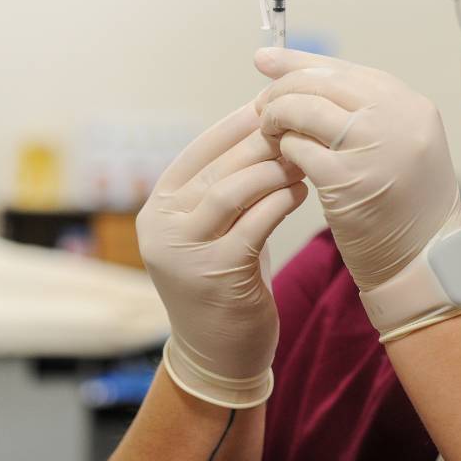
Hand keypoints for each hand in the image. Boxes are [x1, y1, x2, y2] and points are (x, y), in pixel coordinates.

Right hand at [136, 101, 306, 406]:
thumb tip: (262, 128)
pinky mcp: (214, 274)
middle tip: (299, 127)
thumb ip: (225, 186)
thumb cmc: (226, 280)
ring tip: (303, 159)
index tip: (272, 105)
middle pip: (216, 167)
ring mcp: (183, 251)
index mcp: (158, 206)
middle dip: (261, 142)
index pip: (197, 150)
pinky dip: (280, 202)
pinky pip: (253, 224)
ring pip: (231, 189)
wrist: (218, 354)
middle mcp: (162, 226)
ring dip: (272, 169)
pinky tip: (301, 192)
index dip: (235, 125)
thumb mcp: (214, 229)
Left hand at [253, 47, 460, 291]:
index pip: (344, 69)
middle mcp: (396, 117)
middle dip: (281, 90)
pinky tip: (284, 160)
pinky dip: (284, 150)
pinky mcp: (346, 179)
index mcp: (410, 104)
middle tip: (261, 106)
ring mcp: (372, 147)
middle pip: (320, 82)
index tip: (265, 61)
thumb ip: (364, 111)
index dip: (299, 62)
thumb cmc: (407, 203)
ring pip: (303, 108)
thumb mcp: (402, 143)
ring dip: (276, 117)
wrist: (426, 257)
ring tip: (269, 132)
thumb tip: (300, 75)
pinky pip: (297, 147)